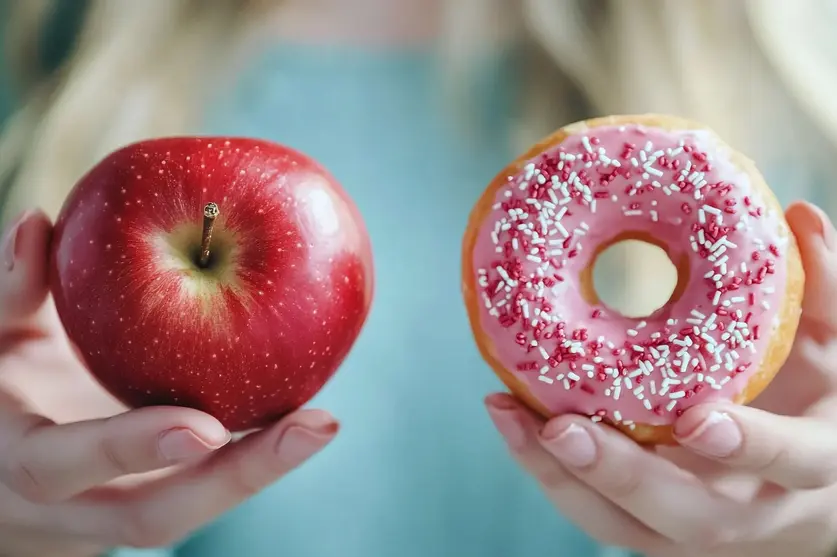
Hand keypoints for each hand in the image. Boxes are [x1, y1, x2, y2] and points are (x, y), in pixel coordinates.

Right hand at [0, 210, 338, 556]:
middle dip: (239, 478)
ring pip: (190, 513)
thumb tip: (35, 220)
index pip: (61, 466)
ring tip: (322, 424)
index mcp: (14, 462)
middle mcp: (67, 510)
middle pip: (154, 517)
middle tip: (318, 426)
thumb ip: (11, 290)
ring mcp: (111, 518)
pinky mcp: (152, 505)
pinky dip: (254, 460)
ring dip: (262, 472)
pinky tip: (304, 422)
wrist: (1, 477)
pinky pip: (205, 491)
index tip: (204, 427)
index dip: (128, 448)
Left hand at [485, 201, 836, 556]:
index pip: (791, 462)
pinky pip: (596, 516)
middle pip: (687, 516)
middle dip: (620, 474)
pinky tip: (513, 422)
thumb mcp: (832, 351)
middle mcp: (752, 514)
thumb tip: (800, 213)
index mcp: (810, 465)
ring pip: (624, 527)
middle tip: (559, 428)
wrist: (808, 497)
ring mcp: (694, 533)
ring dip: (561, 477)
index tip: (698, 418)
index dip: (750, 445)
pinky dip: (551, 475)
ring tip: (508, 413)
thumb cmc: (818, 408)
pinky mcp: (652, 531)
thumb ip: (820, 288)